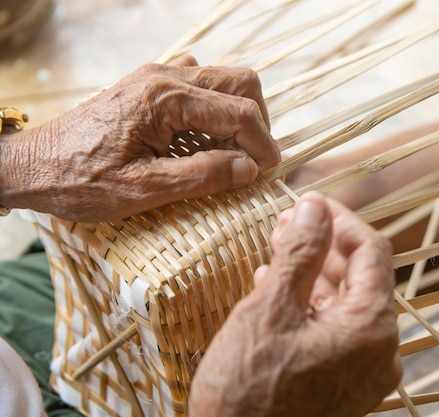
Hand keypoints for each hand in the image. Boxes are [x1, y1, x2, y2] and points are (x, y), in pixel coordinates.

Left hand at [0, 55, 279, 221]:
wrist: (31, 165)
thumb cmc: (80, 181)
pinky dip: (215, 107)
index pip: (239, 111)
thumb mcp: (143, 190)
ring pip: (222, 78)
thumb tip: (248, 169)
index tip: (268, 171)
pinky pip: (199, 82)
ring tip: (234, 152)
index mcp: (166, 100)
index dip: (263, 142)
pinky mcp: (149, 84)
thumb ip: (202, 176)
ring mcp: (156, 76)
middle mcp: (165, 77)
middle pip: (239, 81)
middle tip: (255, 159)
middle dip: (258, 121)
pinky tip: (204, 136)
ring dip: (239, 112)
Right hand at [189, 192, 400, 416]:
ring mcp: (364, 373)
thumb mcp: (270, 310)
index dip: (340, 220)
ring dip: (312, 276)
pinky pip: (335, 333)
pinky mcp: (344, 387)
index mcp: (371, 327)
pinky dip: (310, 308)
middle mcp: (379, 351)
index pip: (371, 251)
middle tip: (285, 226)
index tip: (309, 203)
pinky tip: (278, 293)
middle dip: (321, 247)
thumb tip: (314, 207)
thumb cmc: (248, 392)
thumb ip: (299, 253)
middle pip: (359, 278)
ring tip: (276, 254)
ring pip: (345, 305)